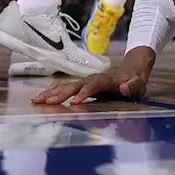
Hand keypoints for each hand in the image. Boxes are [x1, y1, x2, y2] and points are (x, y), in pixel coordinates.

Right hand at [32, 70, 148, 105]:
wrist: (131, 72)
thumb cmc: (134, 81)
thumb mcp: (138, 83)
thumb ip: (133, 85)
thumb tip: (124, 88)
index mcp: (106, 80)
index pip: (93, 85)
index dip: (84, 93)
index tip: (74, 103)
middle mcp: (93, 79)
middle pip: (75, 85)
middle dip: (61, 94)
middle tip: (47, 102)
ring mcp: (85, 81)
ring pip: (66, 86)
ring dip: (51, 93)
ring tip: (36, 100)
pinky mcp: (81, 86)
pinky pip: (64, 88)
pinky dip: (52, 92)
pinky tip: (41, 98)